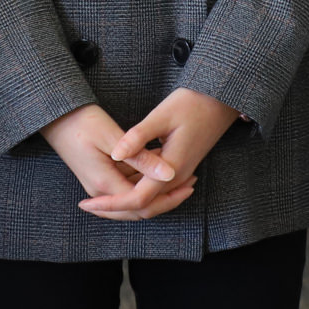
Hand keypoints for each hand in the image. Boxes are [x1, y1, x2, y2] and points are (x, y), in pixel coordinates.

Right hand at [44, 104, 190, 220]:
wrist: (56, 117)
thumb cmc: (81, 121)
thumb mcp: (113, 136)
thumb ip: (141, 157)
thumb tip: (169, 174)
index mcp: (105, 183)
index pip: (142, 204)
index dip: (168, 198)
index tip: (189, 186)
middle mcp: (100, 191)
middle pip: (138, 210)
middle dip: (165, 201)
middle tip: (190, 186)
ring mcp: (98, 185)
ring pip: (132, 201)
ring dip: (156, 193)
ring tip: (182, 178)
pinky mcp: (100, 177)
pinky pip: (125, 189)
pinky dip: (144, 184)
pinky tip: (159, 170)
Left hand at [90, 88, 240, 219]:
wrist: (222, 99)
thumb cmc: (193, 102)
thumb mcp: (162, 115)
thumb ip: (138, 137)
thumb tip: (115, 154)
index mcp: (171, 168)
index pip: (136, 199)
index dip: (109, 204)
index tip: (86, 202)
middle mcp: (177, 178)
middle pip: (143, 207)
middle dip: (114, 208)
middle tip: (87, 203)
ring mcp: (180, 174)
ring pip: (149, 199)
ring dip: (124, 200)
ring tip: (97, 195)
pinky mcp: (179, 167)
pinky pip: (155, 187)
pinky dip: (136, 189)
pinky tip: (119, 179)